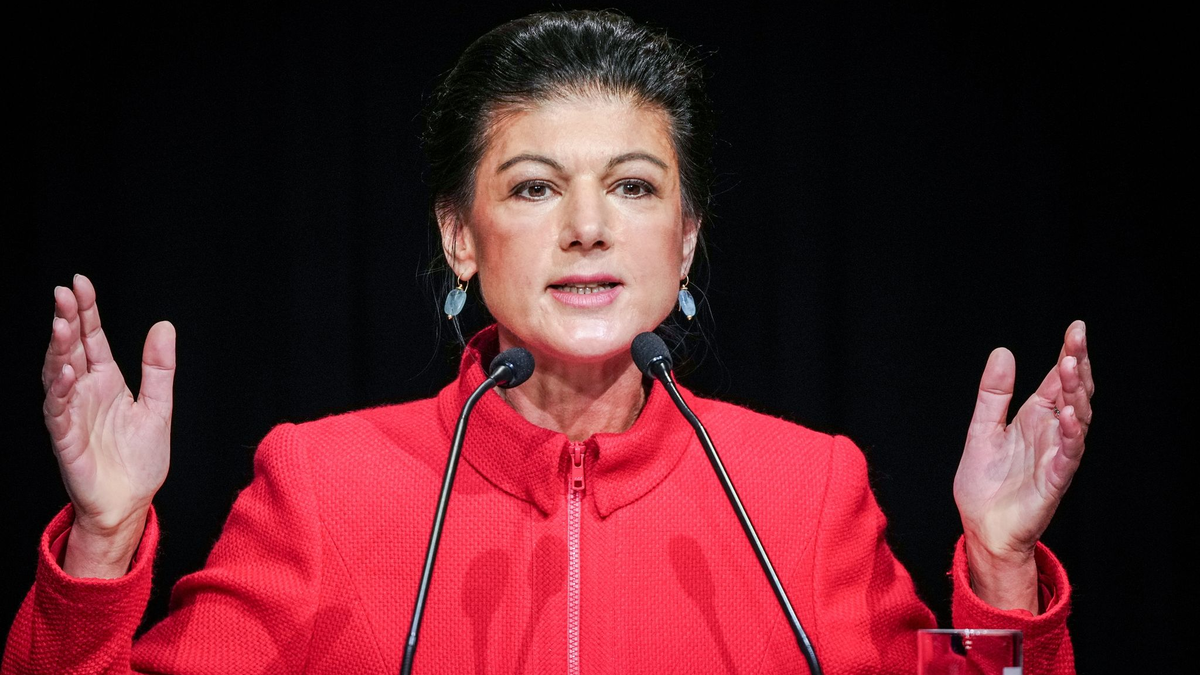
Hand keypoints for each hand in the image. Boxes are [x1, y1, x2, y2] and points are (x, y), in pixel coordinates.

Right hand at [42, 274, 175, 576]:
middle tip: (64, 292)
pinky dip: (60, 389)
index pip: (91, 338)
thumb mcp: (158, 406)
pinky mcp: (66, 439)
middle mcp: (84, 392)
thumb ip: (159, 368)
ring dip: (58, 349)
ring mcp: (72, 414)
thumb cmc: (139, 459)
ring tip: (61, 323)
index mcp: (106, 382)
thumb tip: (163, 326)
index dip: (86, 311)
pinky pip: (58, 410)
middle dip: (66, 319)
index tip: (81, 282)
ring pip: (57, 374)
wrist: (130, 502)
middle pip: (70, 348)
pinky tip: (65, 370)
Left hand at [953, 320, 1092, 610]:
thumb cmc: (986, 484)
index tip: (1075, 328)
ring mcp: (1056, 456)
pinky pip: (1068, 455)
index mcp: (1034, 419)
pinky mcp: (1054, 481)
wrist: (981, 528)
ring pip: (1076, 419)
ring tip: (1071, 367)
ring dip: (1075, 393)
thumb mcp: (982, 429)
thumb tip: (1002, 351)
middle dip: (1077, 365)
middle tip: (1078, 338)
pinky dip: (1069, 434)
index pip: (1056, 382)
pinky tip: (1066, 414)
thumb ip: (993, 394)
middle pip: (1072, 394)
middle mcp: (1050, 434)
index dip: (1067, 355)